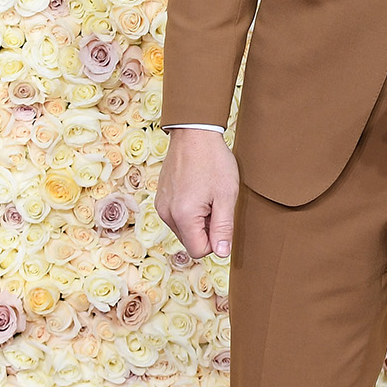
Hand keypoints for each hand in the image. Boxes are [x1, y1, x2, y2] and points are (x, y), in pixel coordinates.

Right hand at [154, 128, 240, 258]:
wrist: (194, 133)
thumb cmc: (213, 161)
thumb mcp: (226, 196)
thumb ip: (223, 228)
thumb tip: (222, 253)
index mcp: (183, 216)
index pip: (199, 251)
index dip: (216, 241)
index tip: (222, 220)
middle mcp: (166, 214)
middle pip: (190, 241)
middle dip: (206, 230)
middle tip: (216, 204)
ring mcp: (161, 205)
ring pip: (184, 229)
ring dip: (198, 220)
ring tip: (207, 195)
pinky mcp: (161, 197)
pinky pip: (177, 216)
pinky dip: (189, 210)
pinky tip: (198, 190)